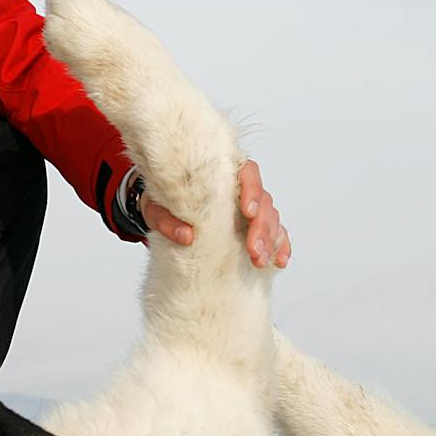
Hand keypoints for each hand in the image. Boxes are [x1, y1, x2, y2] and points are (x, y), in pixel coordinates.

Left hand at [141, 159, 290, 267]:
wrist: (162, 212)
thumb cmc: (162, 203)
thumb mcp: (155, 209)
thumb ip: (167, 220)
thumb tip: (186, 236)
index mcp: (222, 174)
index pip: (247, 173)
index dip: (252, 190)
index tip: (247, 212)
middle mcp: (240, 189)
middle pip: (263, 201)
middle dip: (261, 226)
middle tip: (253, 250)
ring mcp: (250, 208)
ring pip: (271, 218)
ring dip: (269, 240)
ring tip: (259, 261)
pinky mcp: (253, 227)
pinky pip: (275, 233)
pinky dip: (279, 246)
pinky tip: (279, 262)